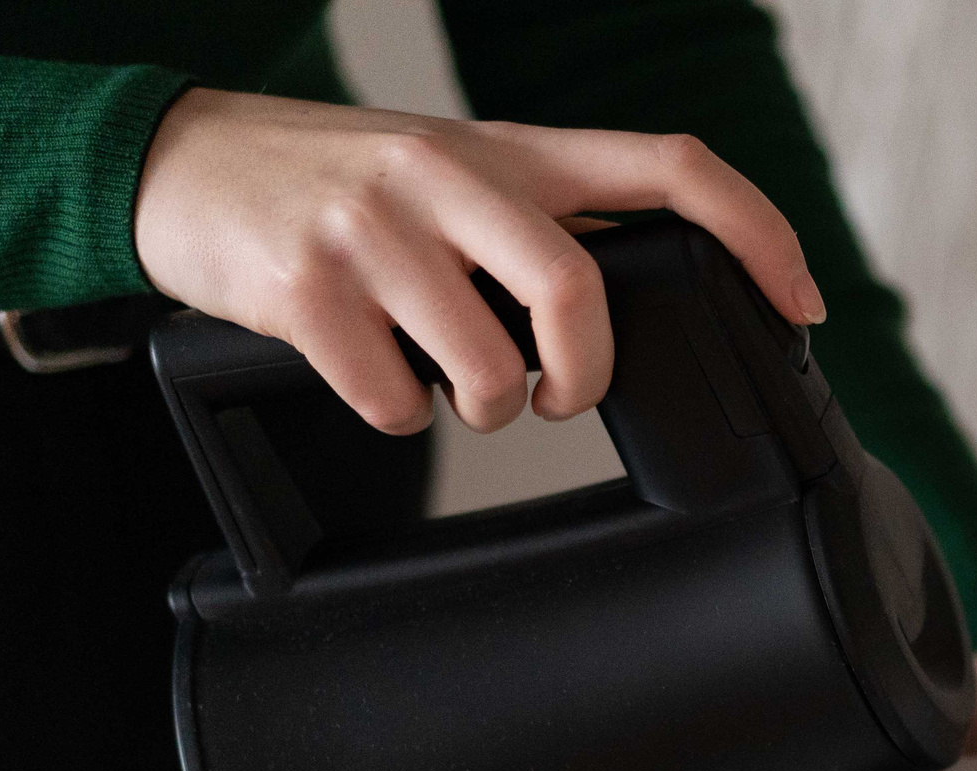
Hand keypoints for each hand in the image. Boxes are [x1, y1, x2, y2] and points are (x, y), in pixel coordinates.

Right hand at [133, 89, 825, 434]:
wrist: (174, 160)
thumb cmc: (333, 182)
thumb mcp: (452, 174)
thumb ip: (541, 223)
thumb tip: (630, 307)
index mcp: (509, 150)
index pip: (670, 166)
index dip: (758, 232)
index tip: (803, 302)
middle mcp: (448, 173)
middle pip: (577, 289)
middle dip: (584, 374)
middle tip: (558, 397)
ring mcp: (374, 227)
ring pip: (486, 369)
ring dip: (482, 409)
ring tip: (446, 381)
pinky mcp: (304, 289)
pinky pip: (392, 401)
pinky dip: (392, 413)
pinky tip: (366, 373)